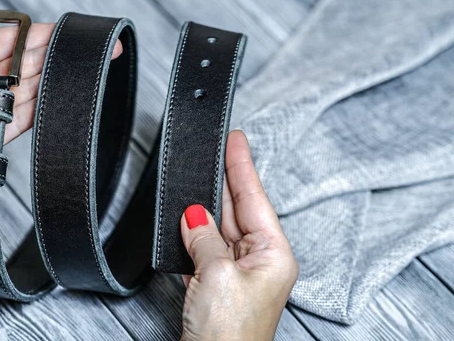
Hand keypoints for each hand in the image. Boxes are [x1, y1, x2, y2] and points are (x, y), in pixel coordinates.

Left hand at [0, 0, 121, 250]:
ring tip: (79, 69)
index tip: (61, 28)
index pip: (8, 41)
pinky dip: (39, 109)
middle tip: (84, 47)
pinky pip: (21, 120)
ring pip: (28, 90)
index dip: (36, 33)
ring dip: (52, 79)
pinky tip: (57, 97)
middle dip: (55, 54)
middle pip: (24, 64)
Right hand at [180, 130, 298, 340]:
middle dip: (225, 180)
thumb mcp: (216, 275)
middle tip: (217, 148)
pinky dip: (195, 233)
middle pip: (238, 209)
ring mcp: (238, 274)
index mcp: (273, 255)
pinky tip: (188, 220)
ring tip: (200, 177)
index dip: (242, 166)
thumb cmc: (229, 335)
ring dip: (207, 206)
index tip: (236, 140)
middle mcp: (259, 262)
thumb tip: (194, 216)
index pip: (255, 198)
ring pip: (220, 228)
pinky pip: (206, 248)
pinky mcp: (218, 286)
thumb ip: (205, 238)